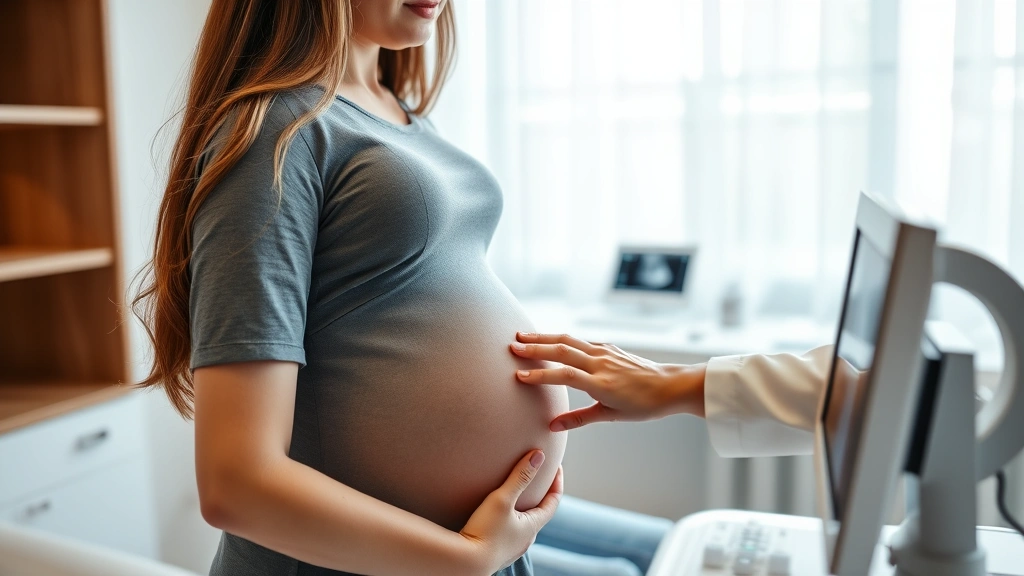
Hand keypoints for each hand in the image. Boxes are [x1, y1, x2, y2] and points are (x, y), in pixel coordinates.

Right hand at [459, 450, 562, 572]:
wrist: (464, 564)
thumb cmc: (484, 531)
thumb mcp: (502, 499)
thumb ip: (520, 476)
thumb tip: (539, 455)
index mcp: (532, 526)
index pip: (554, 501)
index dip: (557, 482)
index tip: (556, 466)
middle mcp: (526, 540)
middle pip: (540, 513)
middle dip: (541, 495)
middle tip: (538, 478)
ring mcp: (512, 549)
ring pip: (524, 525)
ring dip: (525, 508)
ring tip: (518, 495)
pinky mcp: (497, 553)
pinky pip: (510, 532)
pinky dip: (512, 519)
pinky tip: (500, 516)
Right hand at [511, 332, 705, 430]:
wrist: (670, 385)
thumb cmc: (643, 405)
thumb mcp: (611, 415)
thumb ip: (579, 419)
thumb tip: (553, 427)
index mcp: (601, 383)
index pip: (564, 375)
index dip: (541, 374)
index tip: (519, 374)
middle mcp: (601, 363)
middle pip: (562, 350)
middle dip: (535, 347)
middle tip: (512, 345)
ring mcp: (605, 352)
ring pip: (570, 340)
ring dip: (545, 337)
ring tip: (524, 335)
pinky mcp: (608, 347)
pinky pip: (581, 341)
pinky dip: (562, 338)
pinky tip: (551, 340)